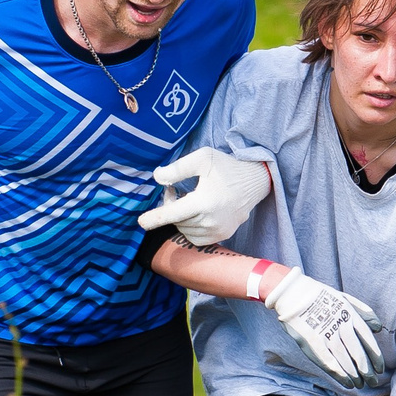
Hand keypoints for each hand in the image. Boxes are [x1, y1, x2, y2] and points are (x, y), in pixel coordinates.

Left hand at [136, 147, 270, 245]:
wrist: (255, 181)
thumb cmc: (227, 167)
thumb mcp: (202, 158)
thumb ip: (177, 168)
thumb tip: (157, 178)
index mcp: (205, 202)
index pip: (173, 214)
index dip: (155, 218)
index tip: (141, 223)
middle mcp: (211, 221)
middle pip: (177, 220)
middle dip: (170, 207)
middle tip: (173, 190)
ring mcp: (218, 231)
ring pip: (185, 229)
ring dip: (180, 217)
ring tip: (186, 199)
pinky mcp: (222, 236)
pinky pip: (195, 237)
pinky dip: (190, 226)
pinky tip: (195, 211)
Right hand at [264, 267, 382, 385]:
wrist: (293, 292)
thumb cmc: (320, 296)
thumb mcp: (345, 298)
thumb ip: (363, 311)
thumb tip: (378, 328)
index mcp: (349, 314)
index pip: (367, 339)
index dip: (375, 355)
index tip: (380, 368)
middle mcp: (340, 325)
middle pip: (358, 352)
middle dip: (367, 370)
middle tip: (373, 382)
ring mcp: (325, 334)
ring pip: (344, 359)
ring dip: (354, 374)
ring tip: (360, 385)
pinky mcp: (312, 342)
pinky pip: (328, 361)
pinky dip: (339, 374)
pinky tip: (346, 382)